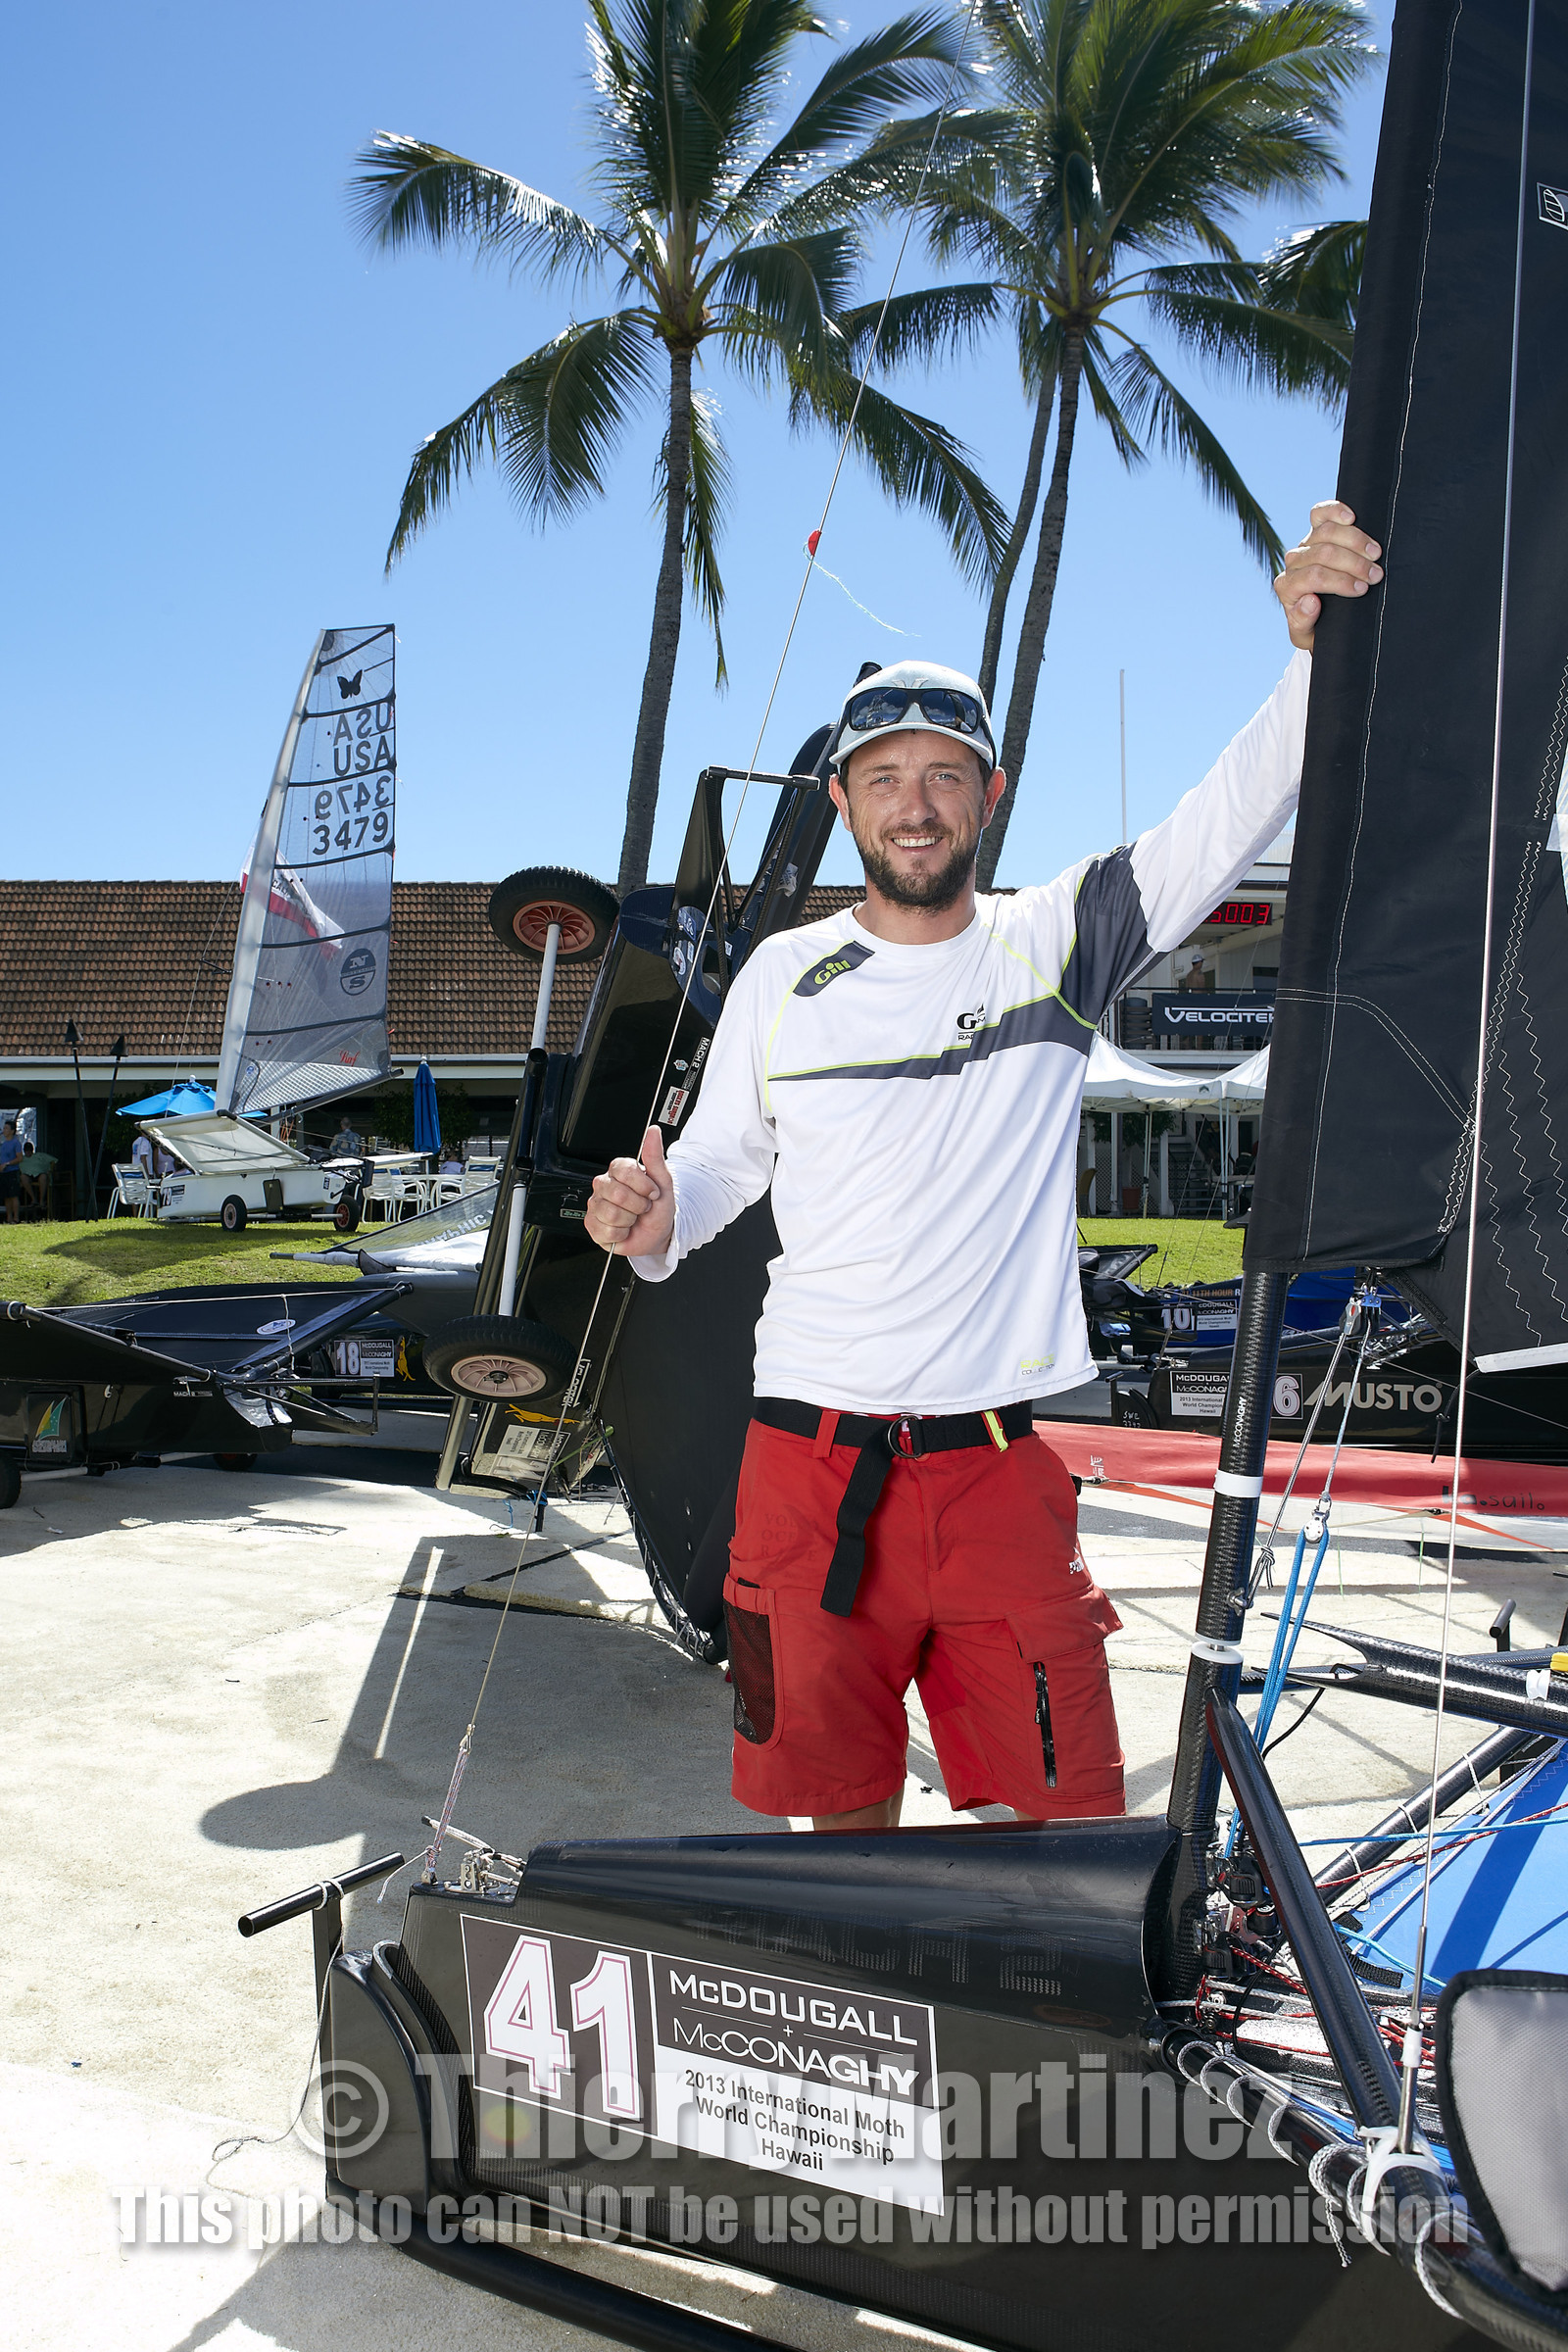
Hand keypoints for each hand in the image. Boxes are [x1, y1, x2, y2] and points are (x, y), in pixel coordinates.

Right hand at [586, 1126, 674, 1257]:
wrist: (657, 1234)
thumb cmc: (658, 1208)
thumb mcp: (663, 1181)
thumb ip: (655, 1156)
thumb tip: (653, 1131)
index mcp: (619, 1171)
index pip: (624, 1170)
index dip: (643, 1185)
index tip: (652, 1192)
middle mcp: (604, 1185)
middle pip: (617, 1194)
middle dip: (638, 1205)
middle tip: (642, 1207)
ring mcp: (596, 1205)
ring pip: (611, 1213)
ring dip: (629, 1220)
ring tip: (633, 1218)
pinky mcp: (592, 1224)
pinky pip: (606, 1230)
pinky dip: (621, 1233)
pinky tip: (624, 1229)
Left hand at [1273, 501, 1383, 651]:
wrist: (1324, 615)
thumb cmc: (1317, 627)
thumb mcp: (1307, 635)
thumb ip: (1302, 622)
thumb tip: (1310, 601)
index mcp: (1287, 588)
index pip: (1314, 577)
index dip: (1341, 581)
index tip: (1363, 590)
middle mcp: (1293, 563)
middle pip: (1323, 553)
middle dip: (1354, 563)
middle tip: (1376, 574)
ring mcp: (1305, 544)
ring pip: (1326, 532)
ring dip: (1356, 541)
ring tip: (1376, 554)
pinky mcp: (1315, 529)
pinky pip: (1321, 513)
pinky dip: (1335, 510)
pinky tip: (1352, 516)